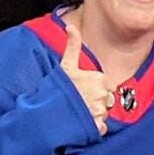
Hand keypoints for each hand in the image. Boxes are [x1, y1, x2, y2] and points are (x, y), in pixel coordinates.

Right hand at [60, 16, 116, 132]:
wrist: (46, 111)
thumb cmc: (56, 87)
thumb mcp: (66, 65)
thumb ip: (73, 45)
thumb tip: (70, 26)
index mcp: (100, 79)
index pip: (107, 85)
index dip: (96, 88)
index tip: (83, 90)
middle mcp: (103, 95)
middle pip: (107, 100)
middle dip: (96, 102)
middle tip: (79, 102)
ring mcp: (100, 112)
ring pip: (104, 114)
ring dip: (94, 115)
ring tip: (78, 112)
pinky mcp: (96, 127)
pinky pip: (101, 128)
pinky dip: (93, 127)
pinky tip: (81, 123)